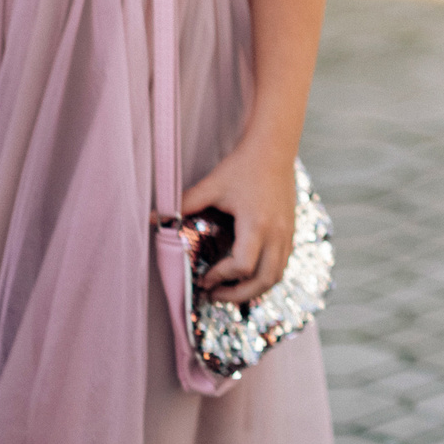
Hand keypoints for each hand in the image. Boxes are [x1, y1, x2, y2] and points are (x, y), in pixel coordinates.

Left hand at [180, 144, 297, 304]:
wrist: (275, 149)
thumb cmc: (243, 166)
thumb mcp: (212, 184)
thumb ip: (184, 203)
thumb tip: (152, 217)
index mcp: (256, 224)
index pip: (242, 266)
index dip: (220, 277)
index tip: (202, 278)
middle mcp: (276, 233)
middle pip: (264, 280)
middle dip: (238, 295)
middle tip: (214, 295)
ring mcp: (287, 233)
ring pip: (276, 276)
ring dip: (253, 289)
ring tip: (230, 289)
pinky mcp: (291, 231)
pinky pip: (282, 264)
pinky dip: (265, 276)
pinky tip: (245, 273)